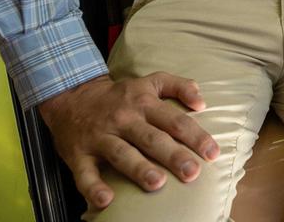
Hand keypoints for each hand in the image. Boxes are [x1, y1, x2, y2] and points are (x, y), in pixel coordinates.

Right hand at [37, 73, 218, 210]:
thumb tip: (202, 103)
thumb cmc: (120, 95)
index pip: (174, 120)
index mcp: (143, 103)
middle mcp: (123, 119)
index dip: (195, 136)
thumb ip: (178, 86)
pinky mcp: (78, 154)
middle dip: (173, 155)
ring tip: (157, 184)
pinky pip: (85, 173)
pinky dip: (93, 187)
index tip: (212, 153)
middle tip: (192, 173)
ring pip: (121, 154)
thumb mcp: (150, 81)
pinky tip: (106, 200)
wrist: (71, 96)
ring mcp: (100, 137)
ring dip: (139, 169)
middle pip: (151, 138)